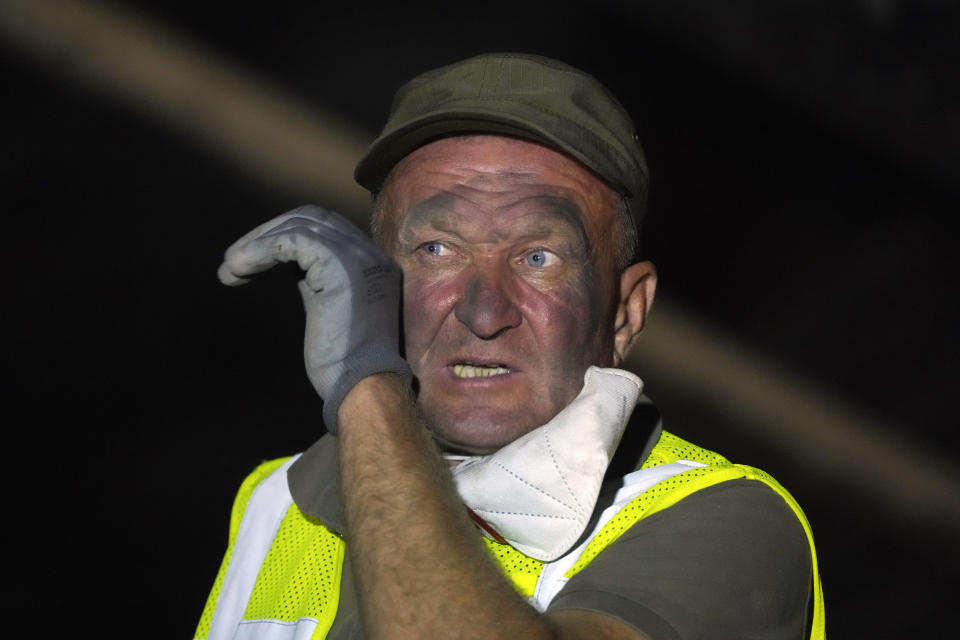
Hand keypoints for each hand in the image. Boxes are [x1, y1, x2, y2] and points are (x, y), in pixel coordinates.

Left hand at [218, 205, 410, 433]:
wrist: (364, 386)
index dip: (285, 235)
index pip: (326, 229)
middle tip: (236, 260)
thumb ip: (316, 283)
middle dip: (269, 232)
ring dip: (257, 243)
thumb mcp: (330, 311)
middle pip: (313, 218)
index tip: (255, 260)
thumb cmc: (345, 364)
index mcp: (373, 263)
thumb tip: (289, 268)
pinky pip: (290, 240)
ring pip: (299, 225)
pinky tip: (238, 270)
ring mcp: (358, 256)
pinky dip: (259, 251)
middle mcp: (370, 253)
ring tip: (230, 268)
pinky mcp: (339, 264)